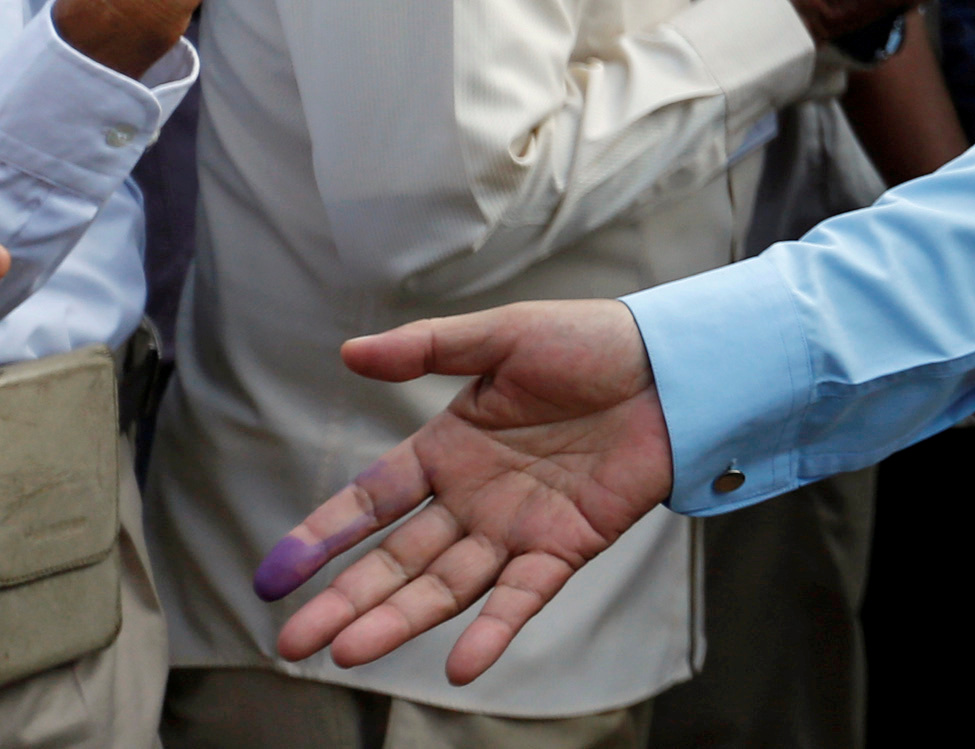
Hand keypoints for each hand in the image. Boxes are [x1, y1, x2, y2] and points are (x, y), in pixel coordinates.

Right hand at [262, 300, 671, 685]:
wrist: (676, 365)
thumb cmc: (592, 342)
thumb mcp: (505, 335)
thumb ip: (428, 348)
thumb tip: (348, 352)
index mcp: (448, 449)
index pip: (371, 500)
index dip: (322, 536)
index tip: (273, 578)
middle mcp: (472, 497)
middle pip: (396, 559)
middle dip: (345, 599)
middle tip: (292, 642)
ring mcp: (516, 526)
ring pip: (445, 585)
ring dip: (399, 619)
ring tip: (348, 651)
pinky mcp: (565, 545)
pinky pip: (522, 596)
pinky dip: (493, 631)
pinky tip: (458, 664)